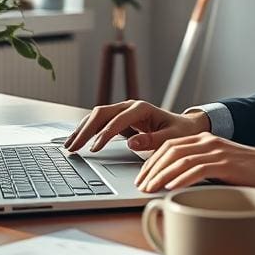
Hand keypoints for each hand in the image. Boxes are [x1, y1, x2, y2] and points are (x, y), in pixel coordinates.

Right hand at [63, 100, 209, 152]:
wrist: (185, 126)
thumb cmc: (181, 132)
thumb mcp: (172, 137)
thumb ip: (153, 140)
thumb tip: (132, 143)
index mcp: (142, 108)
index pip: (118, 119)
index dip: (105, 133)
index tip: (95, 148)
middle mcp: (130, 106)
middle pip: (101, 114)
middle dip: (85, 130)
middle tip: (73, 148)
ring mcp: (123, 111)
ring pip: (96, 116)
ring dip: (82, 130)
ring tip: (69, 146)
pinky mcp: (119, 119)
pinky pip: (99, 122)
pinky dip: (87, 131)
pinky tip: (77, 141)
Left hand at [135, 133, 254, 192]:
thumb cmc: (246, 171)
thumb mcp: (218, 165)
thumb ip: (199, 168)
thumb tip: (175, 186)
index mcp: (203, 139)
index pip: (169, 146)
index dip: (151, 161)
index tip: (141, 177)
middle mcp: (207, 141)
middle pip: (169, 151)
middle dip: (151, 169)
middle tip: (140, 185)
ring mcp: (216, 151)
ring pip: (180, 160)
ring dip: (161, 175)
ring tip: (149, 189)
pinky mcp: (225, 163)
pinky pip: (197, 169)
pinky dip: (181, 179)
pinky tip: (170, 188)